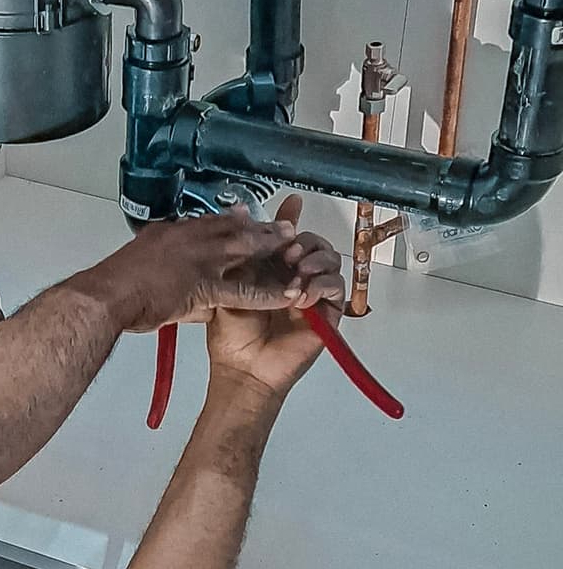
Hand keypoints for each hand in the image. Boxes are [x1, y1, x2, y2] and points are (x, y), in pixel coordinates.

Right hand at [85, 208, 303, 333]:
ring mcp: (198, 261)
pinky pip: (244, 290)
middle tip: (283, 226)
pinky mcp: (204, 286)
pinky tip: (287, 294)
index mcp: (170, 233)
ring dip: (270, 249)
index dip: (230, 220)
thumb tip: (172, 277)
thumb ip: (161, 269)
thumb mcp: (137, 265)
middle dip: (259, 227)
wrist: (106, 298)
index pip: (207, 222)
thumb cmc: (113, 286)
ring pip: (244, 252)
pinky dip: (267, 292)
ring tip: (294, 249)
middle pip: (232, 229)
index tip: (245, 216)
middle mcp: (188, 240)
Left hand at [205, 197, 345, 402]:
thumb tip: (246, 216)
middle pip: (314, 244)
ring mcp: (313, 295)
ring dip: (315, 260)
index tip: (293, 202)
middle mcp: (295, 278)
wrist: (242, 366)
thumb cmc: (232, 333)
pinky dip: (322, 285)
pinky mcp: (327, 313)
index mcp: (273, 269)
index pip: (289, 237)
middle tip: (289, 253)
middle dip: (304, 242)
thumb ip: (245, 253)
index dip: (292, 219)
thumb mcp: (233, 284)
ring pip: (330, 261)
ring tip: (297, 272)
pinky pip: (337, 287)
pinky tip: (303, 294)